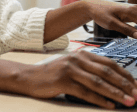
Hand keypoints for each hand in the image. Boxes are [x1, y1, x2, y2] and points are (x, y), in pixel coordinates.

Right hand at [22, 50, 136, 108]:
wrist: (31, 76)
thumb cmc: (55, 74)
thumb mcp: (74, 66)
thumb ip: (90, 70)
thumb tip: (114, 82)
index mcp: (82, 54)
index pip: (110, 63)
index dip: (125, 75)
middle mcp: (78, 59)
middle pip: (107, 72)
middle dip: (125, 85)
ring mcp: (70, 69)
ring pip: (98, 82)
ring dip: (116, 93)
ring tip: (128, 101)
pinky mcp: (63, 81)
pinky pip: (85, 92)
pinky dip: (99, 99)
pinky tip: (109, 105)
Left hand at [85, 0, 136, 38]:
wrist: (92, 7)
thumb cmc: (100, 14)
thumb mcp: (112, 24)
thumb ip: (127, 30)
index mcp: (131, 11)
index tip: (136, 36)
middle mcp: (134, 9)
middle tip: (135, 36)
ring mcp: (132, 10)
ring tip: (134, 35)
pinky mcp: (130, 13)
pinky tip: (135, 33)